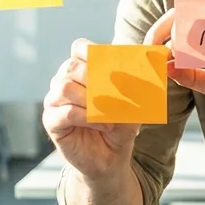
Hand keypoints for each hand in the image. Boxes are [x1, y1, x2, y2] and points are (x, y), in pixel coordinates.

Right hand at [42, 38, 141, 179]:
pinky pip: (67, 112)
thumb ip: (141, 76)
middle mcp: (64, 81)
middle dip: (97, 80)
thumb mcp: (136, 99)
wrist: (111, 157)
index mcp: (81, 69)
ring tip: (111, 114)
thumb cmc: (122, 124)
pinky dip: (90, 118)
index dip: (94, 53)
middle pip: (72, 66)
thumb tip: (152, 47)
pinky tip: (105, 125)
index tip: (114, 67)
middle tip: (116, 97)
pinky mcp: (51, 121)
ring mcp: (54, 101)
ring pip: (66, 87)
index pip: (80, 48)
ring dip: (93, 100)